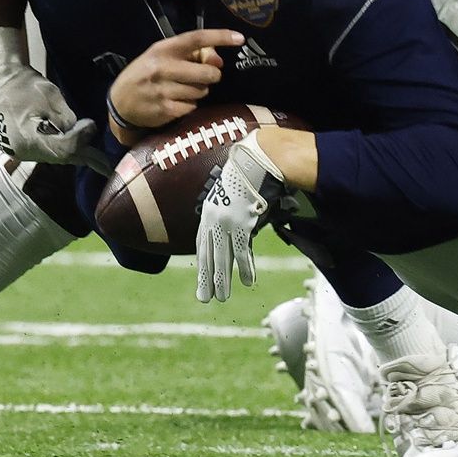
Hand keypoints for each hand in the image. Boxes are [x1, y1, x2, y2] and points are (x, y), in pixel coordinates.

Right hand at [0, 27, 107, 173]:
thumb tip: (75, 130)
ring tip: (99, 162)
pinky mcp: (22, 149)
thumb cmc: (22, 86)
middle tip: (107, 165)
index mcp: (28, 137)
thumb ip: (64, 116)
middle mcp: (24, 150)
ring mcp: (21, 152)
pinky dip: (63, 152)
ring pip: (54, 157)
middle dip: (85, 156)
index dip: (81, 138)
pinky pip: (47, 154)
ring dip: (75, 156)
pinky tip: (80, 155)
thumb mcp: (49, 95)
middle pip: (60, 157)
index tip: (91, 125)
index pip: (63, 146)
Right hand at [107, 29, 243, 139]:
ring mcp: (164, 90)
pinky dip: (189, 105)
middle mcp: (162, 68)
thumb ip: (190, 55)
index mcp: (163, 50)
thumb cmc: (146, 75)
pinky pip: (193, 106)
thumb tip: (219, 61)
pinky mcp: (166, 110)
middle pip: (207, 72)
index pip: (196, 38)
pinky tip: (175, 102)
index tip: (239, 38)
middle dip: (211, 75)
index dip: (220, 36)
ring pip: (202, 91)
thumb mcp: (161, 57)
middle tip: (202, 77)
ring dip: (198, 91)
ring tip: (182, 90)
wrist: (119, 103)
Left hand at [195, 135, 284, 302]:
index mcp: (208, 211)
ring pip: (221, 257)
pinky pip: (241, 251)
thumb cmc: (248, 172)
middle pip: (208, 255)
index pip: (202, 243)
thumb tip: (242, 221)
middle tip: (205, 298)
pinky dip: (244, 268)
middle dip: (206, 278)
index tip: (203, 277)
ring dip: (221, 280)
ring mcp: (226, 222)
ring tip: (221, 297)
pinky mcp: (240, 223)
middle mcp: (213, 218)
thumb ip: (232, 209)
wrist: (256, 158)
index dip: (203, 262)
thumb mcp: (233, 192)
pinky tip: (247, 281)